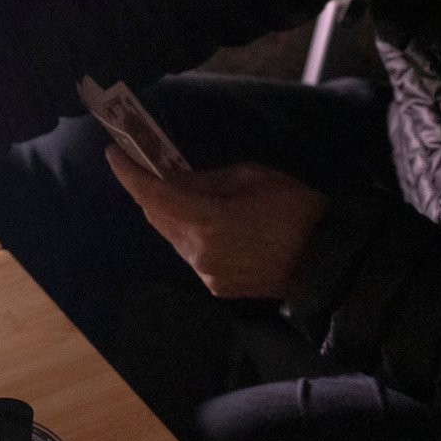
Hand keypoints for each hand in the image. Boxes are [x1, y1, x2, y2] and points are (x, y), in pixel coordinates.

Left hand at [107, 150, 328, 300]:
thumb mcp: (250, 177)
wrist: (327, 262)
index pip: (152, 196)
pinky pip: (191, 253)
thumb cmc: (295, 209)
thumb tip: (174, 179)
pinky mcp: (216, 286)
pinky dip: (190, 232)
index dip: (128, 173)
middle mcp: (197, 253)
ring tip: (184, 190)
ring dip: (171, 212)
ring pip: (172, 236)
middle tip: (149, 166)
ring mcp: (205, 274)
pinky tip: (207, 219)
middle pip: (156, 217)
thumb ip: (204, 180)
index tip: (113, 153)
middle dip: (150, 191)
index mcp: (205, 223)